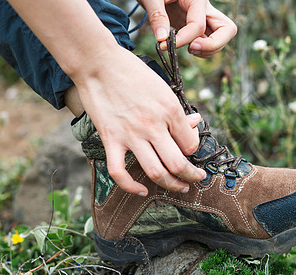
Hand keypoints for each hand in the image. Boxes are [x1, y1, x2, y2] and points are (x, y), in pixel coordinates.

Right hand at [73, 45, 205, 195]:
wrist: (98, 63)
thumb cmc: (133, 73)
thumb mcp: (164, 88)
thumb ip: (179, 111)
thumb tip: (194, 124)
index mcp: (170, 110)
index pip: (190, 144)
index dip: (194, 151)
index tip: (191, 151)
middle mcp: (153, 125)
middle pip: (178, 163)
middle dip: (192, 176)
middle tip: (196, 179)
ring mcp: (131, 135)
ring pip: (156, 172)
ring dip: (171, 185)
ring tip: (180, 187)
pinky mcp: (110, 140)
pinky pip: (119, 172)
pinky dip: (131, 187)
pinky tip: (142, 191)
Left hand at [140, 0, 236, 57]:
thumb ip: (157, 17)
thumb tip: (163, 39)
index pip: (198, 25)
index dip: (183, 39)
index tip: (164, 45)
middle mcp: (206, 9)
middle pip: (227, 30)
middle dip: (213, 45)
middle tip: (191, 49)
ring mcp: (205, 18)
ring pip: (221, 38)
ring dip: (208, 50)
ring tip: (187, 49)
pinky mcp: (199, 26)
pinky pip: (210, 41)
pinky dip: (202, 50)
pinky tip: (186, 47)